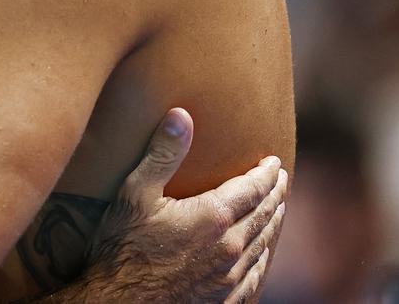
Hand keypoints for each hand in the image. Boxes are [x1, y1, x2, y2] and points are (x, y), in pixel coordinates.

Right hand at [78, 109, 287, 303]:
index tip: (274, 161)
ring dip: (273, 224)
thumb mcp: (135, 193)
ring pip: (264, 245)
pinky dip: (264, 259)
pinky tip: (263, 256)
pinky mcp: (225, 301)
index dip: (266, 173)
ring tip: (277, 210)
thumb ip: (163, 154)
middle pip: (265, 215)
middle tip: (281, 180)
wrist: (117, 303)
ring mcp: (230, 278)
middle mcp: (231, 248)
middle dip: (275, 194)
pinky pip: (256, 277)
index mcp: (214, 217)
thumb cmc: (121, 247)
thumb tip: (182, 115)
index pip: (253, 188)